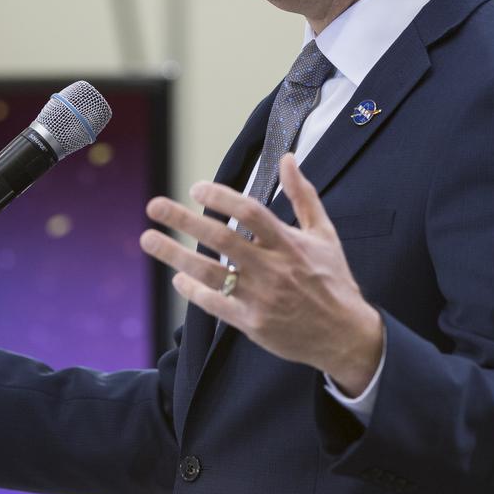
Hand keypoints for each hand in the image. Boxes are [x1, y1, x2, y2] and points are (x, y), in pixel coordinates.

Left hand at [140, 153, 382, 395]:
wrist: (346, 335)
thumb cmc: (333, 279)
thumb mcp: (324, 234)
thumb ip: (303, 195)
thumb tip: (288, 158)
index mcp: (289, 243)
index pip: (250, 213)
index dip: (221, 198)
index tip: (196, 189)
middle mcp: (273, 269)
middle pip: (221, 239)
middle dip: (184, 220)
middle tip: (154, 205)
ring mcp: (261, 298)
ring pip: (210, 273)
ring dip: (174, 255)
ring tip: (148, 239)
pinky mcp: (252, 323)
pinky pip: (215, 304)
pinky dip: (193, 291)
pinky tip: (177, 277)